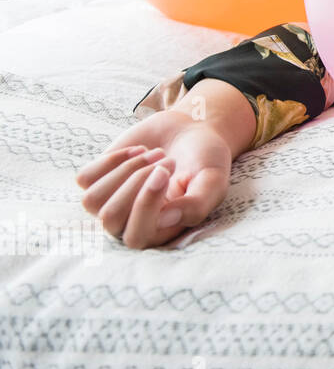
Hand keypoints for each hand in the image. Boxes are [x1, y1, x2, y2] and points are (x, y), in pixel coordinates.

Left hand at [76, 109, 231, 248]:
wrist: (191, 131)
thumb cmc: (205, 160)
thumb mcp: (213, 182)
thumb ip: (197, 205)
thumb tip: (164, 219)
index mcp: (159, 232)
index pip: (135, 238)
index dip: (145, 206)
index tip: (165, 172)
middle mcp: (130, 223)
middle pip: (110, 219)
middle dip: (137, 183)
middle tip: (166, 162)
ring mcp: (110, 202)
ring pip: (93, 201)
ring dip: (125, 171)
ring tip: (153, 154)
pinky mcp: (97, 180)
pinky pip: (85, 179)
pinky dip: (113, 160)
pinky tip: (138, 151)